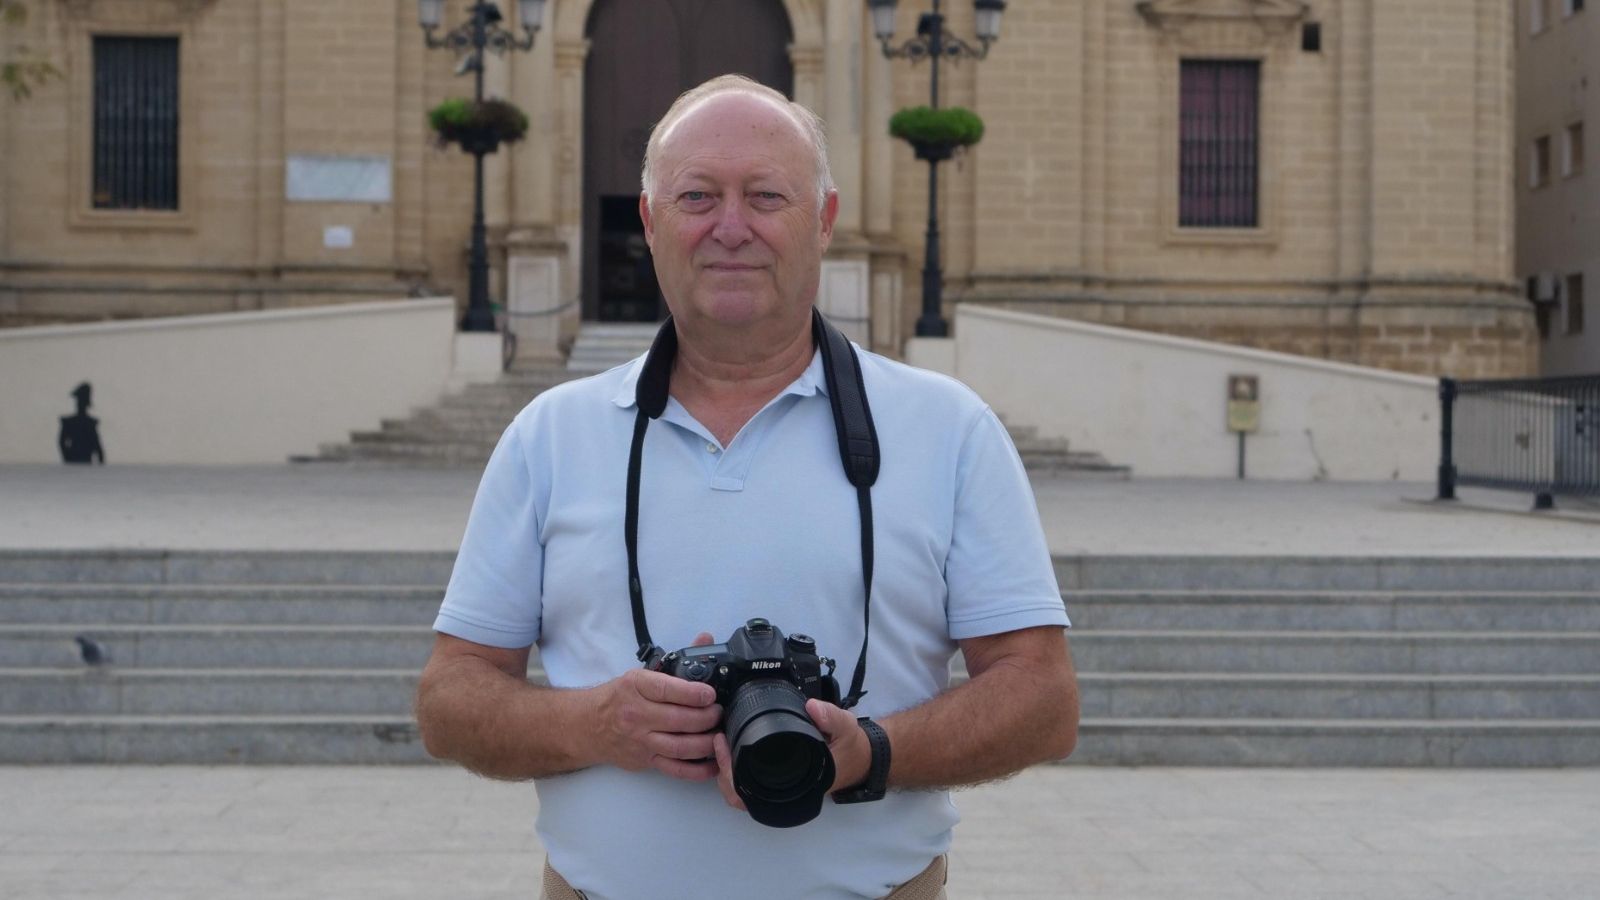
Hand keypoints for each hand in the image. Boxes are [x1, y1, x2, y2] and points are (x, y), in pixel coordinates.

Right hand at [592, 632, 721, 781]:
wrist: (587, 726)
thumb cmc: (617, 698)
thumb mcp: (640, 674)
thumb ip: (676, 661)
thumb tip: (705, 639)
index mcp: (635, 687)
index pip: (667, 690)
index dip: (693, 693)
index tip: (710, 694)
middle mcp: (636, 715)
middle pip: (678, 720)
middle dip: (707, 717)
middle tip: (719, 712)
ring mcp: (641, 741)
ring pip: (680, 747)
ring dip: (706, 742)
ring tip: (719, 734)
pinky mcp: (645, 760)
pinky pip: (675, 769)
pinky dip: (697, 770)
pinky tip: (713, 764)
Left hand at [709, 698, 872, 812]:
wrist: (861, 757)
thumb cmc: (852, 747)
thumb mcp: (845, 727)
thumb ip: (831, 716)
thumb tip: (811, 706)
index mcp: (796, 784)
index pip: (751, 792)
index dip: (730, 773)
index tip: (723, 744)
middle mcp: (785, 791)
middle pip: (738, 796)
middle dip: (722, 771)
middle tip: (718, 740)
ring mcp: (780, 788)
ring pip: (741, 791)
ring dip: (727, 770)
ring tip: (721, 741)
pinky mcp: (778, 779)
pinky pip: (750, 782)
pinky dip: (737, 769)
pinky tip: (733, 747)